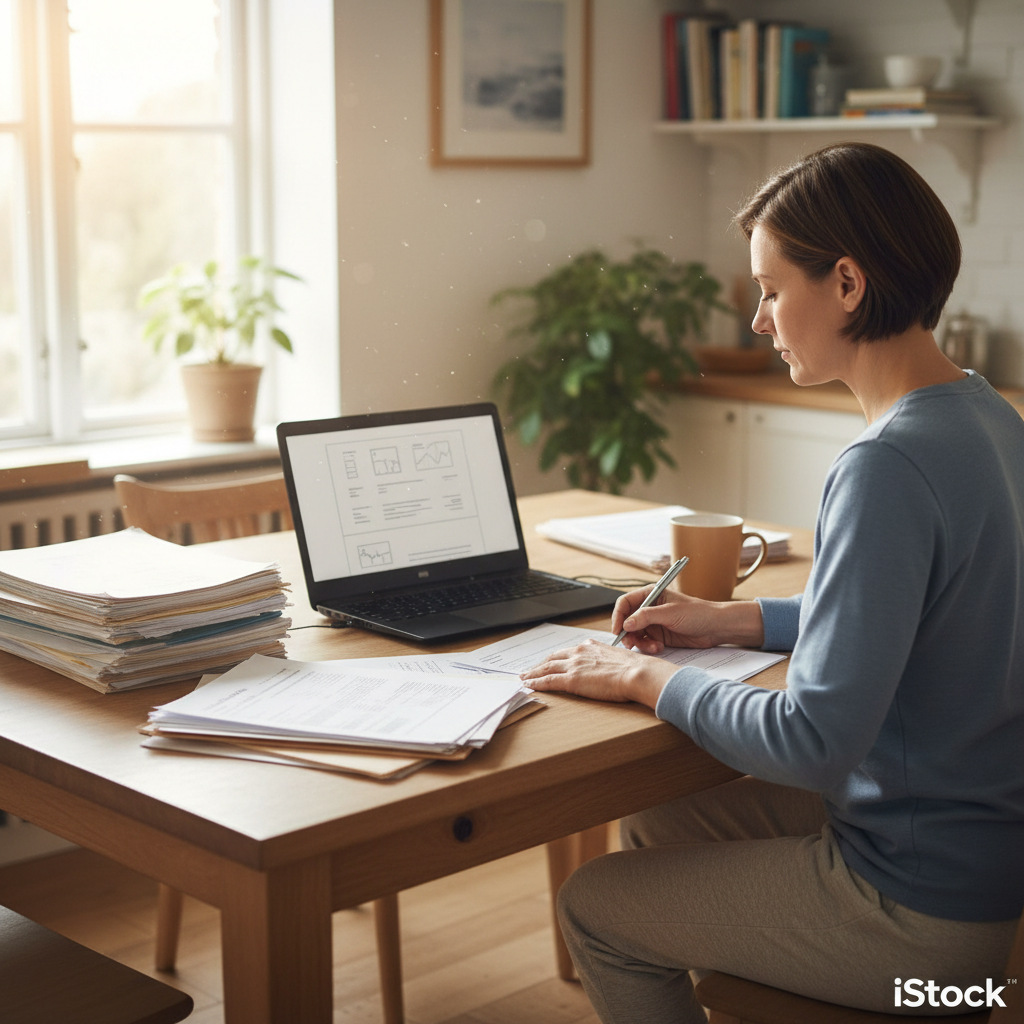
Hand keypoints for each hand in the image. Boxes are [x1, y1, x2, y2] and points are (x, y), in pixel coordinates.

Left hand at [519, 639, 677, 708]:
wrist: (638, 673)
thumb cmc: (634, 669)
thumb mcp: (617, 658)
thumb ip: (606, 660)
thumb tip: (606, 668)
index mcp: (590, 646)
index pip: (566, 652)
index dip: (554, 659)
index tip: (548, 663)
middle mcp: (579, 653)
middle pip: (552, 658)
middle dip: (539, 665)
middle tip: (529, 670)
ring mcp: (574, 665)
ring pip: (546, 668)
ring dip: (532, 673)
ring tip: (524, 678)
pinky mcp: (572, 680)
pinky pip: (548, 681)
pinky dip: (535, 683)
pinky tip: (528, 685)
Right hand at [612, 587, 764, 653]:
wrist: (715, 628)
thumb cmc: (698, 613)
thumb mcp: (670, 613)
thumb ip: (646, 617)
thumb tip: (626, 623)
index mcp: (650, 594)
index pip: (625, 603)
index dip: (618, 616)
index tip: (618, 630)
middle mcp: (649, 608)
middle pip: (627, 620)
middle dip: (628, 633)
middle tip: (630, 644)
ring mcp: (653, 623)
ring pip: (635, 634)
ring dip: (640, 642)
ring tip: (653, 647)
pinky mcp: (659, 636)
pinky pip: (645, 643)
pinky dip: (648, 647)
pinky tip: (659, 648)